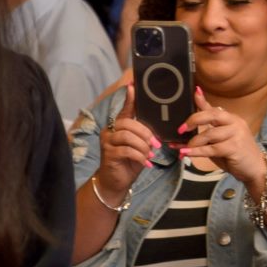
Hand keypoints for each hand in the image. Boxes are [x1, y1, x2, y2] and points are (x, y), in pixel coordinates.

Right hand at [90, 74, 156, 204]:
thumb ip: (144, 136)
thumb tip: (159, 130)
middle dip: (145, 133)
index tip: (133, 85)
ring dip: (143, 146)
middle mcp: (110, 131)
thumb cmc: (130, 162)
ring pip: (127, 136)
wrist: (116, 181)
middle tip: (155, 145)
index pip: (125, 109)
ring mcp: (107, 142)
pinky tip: (145, 163)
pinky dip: (140, 157)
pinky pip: (127, 151)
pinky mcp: (108, 154)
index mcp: (119, 126)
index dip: (129, 98)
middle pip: (128, 123)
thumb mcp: (140, 146)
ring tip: (149, 155)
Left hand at [178, 86, 266, 186]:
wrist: (255, 169)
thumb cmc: (234, 154)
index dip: (202, 100)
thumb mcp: (219, 140)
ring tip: (183, 148)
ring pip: (209, 134)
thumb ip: (205, 132)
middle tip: (181, 129)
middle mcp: (235, 123)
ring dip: (193, 142)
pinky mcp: (234, 147)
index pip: (214, 108)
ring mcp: (236, 135)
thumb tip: (183, 129)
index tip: (194, 91)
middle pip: (212, 115)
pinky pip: (211, 148)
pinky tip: (186, 153)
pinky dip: (196, 151)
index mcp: (231, 119)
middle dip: (194, 120)